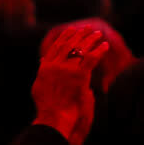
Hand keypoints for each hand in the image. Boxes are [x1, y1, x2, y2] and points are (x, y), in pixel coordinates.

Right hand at [32, 25, 108, 142]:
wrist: (54, 116)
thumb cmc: (46, 105)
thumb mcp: (38, 85)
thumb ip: (42, 70)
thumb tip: (43, 60)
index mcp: (46, 67)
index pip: (56, 46)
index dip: (65, 36)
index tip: (72, 30)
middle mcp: (55, 65)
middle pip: (69, 45)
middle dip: (79, 34)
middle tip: (88, 28)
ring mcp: (67, 70)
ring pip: (80, 49)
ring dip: (90, 39)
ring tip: (97, 34)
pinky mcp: (79, 75)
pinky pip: (91, 58)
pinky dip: (99, 50)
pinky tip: (104, 45)